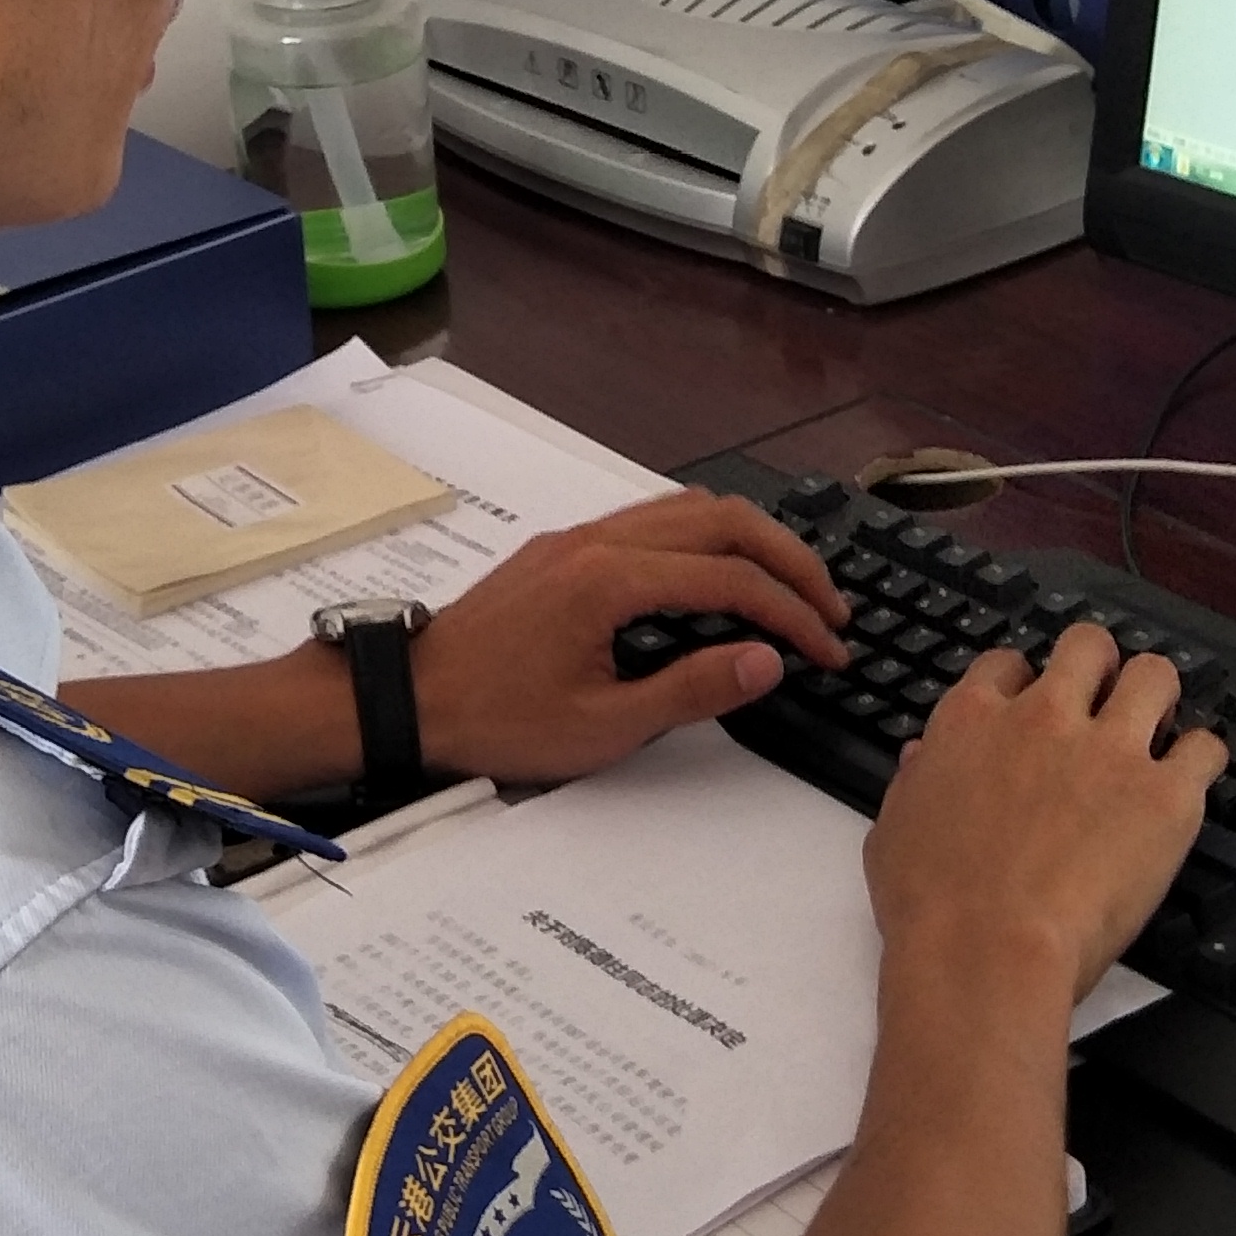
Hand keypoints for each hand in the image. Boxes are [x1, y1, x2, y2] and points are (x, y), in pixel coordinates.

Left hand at [405, 493, 848, 784]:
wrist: (406, 698)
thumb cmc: (494, 719)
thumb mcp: (601, 726)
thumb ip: (691, 690)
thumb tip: (766, 660)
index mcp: (609, 581)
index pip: (731, 580)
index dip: (792, 614)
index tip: (828, 650)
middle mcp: (597, 541)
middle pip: (722, 520)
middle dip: (788, 559)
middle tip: (830, 607)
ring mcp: (577, 538)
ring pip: (687, 508)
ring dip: (749, 541)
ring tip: (788, 587)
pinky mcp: (562, 551)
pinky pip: (652, 520)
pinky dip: (705, 538)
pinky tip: (719, 578)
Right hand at [863, 621, 1220, 1009]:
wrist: (984, 952)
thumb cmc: (929, 907)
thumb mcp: (894, 831)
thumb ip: (915, 782)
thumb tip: (923, 757)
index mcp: (973, 721)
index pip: (1008, 664)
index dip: (1025, 683)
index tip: (1034, 708)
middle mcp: (1043, 718)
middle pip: (1088, 646)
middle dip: (1099, 668)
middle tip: (1104, 705)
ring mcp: (1109, 751)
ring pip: (1156, 675)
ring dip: (1157, 698)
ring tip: (1157, 730)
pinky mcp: (1164, 795)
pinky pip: (1206, 748)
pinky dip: (1200, 761)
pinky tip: (1187, 784)